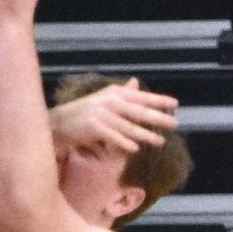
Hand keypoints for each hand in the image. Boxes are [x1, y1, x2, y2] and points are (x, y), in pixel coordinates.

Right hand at [51, 77, 178, 153]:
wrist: (57, 123)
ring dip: (145, 135)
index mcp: (113, 92)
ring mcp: (101, 114)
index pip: (140, 96)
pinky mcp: (93, 127)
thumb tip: (136, 83)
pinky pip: (113, 136)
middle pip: (138, 110)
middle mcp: (109, 101)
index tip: (174, 103)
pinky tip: (135, 148)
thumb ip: (121, 92)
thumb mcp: (102, 99)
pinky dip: (123, 143)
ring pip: (128, 126)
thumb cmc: (82, 112)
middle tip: (175, 123)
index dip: (158, 99)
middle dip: (158, 117)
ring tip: (159, 141)